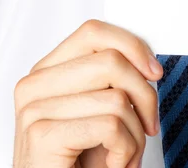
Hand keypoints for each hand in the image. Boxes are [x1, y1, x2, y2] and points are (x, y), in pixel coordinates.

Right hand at [12, 19, 162, 167]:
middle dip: (144, 96)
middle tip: (147, 124)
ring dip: (135, 134)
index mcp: (46, 71)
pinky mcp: (42, 135)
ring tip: (124, 154)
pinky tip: (113, 164)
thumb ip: (107, 79)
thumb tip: (145, 60)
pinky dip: (126, 150)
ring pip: (116, 97)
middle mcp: (34, 84)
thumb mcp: (93, 111)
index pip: (94, 32)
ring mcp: (34, 108)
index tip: (153, 71)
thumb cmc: (75, 164)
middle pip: (111, 60)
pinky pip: (110, 126)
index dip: (131, 46)